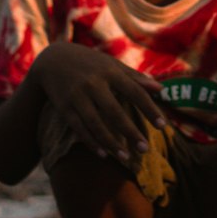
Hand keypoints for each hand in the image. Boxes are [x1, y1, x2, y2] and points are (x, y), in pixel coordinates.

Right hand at [30, 42, 166, 163]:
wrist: (53, 59)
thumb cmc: (90, 63)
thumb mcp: (112, 65)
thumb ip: (135, 77)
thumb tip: (160, 90)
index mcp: (110, 71)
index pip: (134, 91)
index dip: (149, 109)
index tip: (163, 126)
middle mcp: (93, 83)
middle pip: (115, 111)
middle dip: (130, 132)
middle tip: (145, 150)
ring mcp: (77, 96)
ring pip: (96, 124)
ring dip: (111, 143)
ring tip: (126, 158)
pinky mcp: (64, 107)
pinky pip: (79, 129)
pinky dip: (92, 142)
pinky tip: (104, 155)